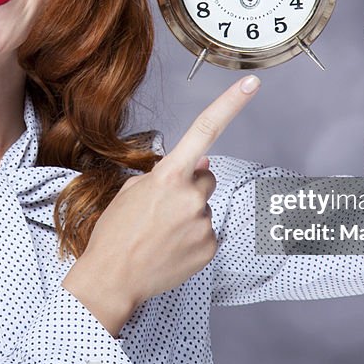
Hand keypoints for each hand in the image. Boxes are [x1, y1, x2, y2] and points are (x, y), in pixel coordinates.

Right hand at [61, 75, 261, 334]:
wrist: (111, 279)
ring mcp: (202, 223)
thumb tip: (204, 165)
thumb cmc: (115, 232)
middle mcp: (191, 196)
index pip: (205, 130)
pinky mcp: (209, 247)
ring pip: (204, 207)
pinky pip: (207, 232)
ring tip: (160, 233)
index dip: (231, 104)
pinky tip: (170, 248)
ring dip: (188, 214)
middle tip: (161, 209)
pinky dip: (192, 238)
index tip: (252, 83)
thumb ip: (168, 174)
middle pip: (206, 178)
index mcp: (168, 175)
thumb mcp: (132, 191)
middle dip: (189, 186)